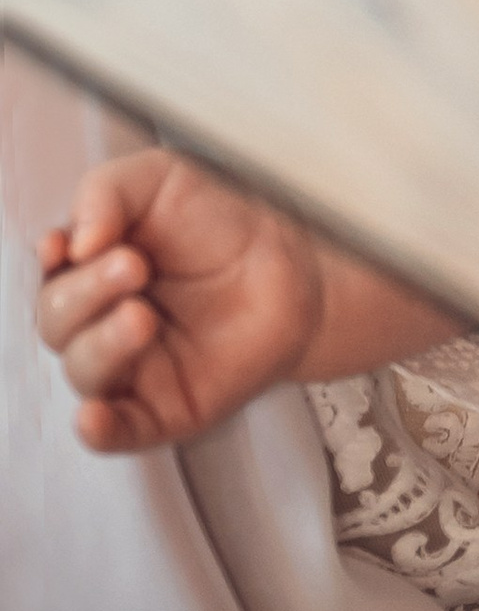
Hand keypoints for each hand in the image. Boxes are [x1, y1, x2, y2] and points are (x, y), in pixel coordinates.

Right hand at [37, 149, 326, 454]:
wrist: (298, 261)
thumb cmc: (224, 221)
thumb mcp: (162, 178)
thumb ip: (105, 192)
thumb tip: (71, 241)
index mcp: (92, 270)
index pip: (50, 276)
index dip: (48, 264)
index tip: (62, 246)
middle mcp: (102, 321)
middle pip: (59, 322)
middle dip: (86, 293)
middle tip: (133, 266)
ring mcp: (132, 368)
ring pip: (84, 371)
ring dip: (102, 345)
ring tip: (142, 316)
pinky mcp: (164, 408)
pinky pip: (119, 432)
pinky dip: (100, 429)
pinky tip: (93, 417)